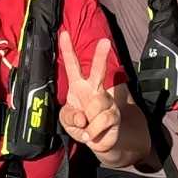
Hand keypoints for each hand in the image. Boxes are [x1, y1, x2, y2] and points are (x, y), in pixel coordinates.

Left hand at [59, 31, 118, 151]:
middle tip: (105, 41)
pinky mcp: (114, 114)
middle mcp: (94, 89)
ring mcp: (105, 100)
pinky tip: (92, 134)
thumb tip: (83, 116)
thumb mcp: (66, 121)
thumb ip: (69, 116)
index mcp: (78, 86)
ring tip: (87, 127)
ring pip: (96, 104)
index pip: (72, 66)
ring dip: (88, 122)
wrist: (95, 143)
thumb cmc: (79, 125)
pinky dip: (93, 131)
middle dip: (101, 56)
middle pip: (98, 70)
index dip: (67, 50)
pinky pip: (102, 120)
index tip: (64, 34)